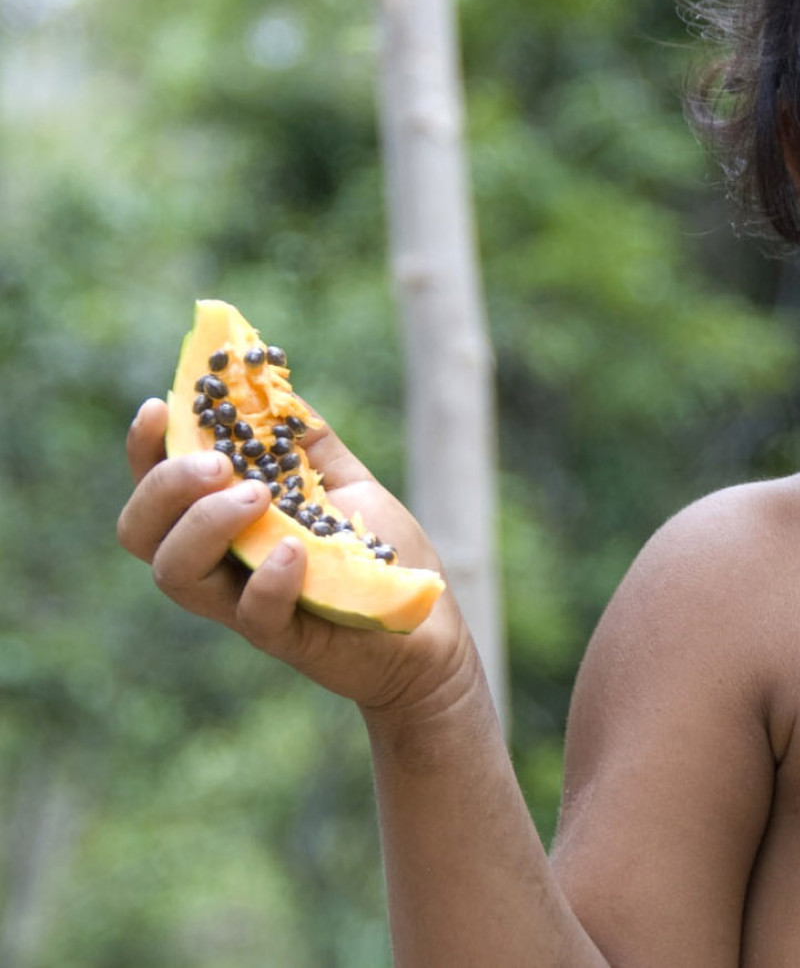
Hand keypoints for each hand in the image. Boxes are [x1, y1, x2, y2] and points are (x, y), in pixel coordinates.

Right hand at [117, 398, 480, 718]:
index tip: (160, 407)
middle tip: (220, 465)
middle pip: (142, 533)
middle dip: (166, 487)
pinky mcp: (285, 637)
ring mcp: (245, 603)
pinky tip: (295, 550)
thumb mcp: (345, 484)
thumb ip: (309, 445)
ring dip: (206, 524)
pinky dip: (268, 577)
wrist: (430, 623)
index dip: (146, 450)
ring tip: (258, 496)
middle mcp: (221, 565)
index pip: (156, 490)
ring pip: (176, 574)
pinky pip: (251, 614)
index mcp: (226, 524)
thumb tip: (276, 389)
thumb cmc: (381, 554)